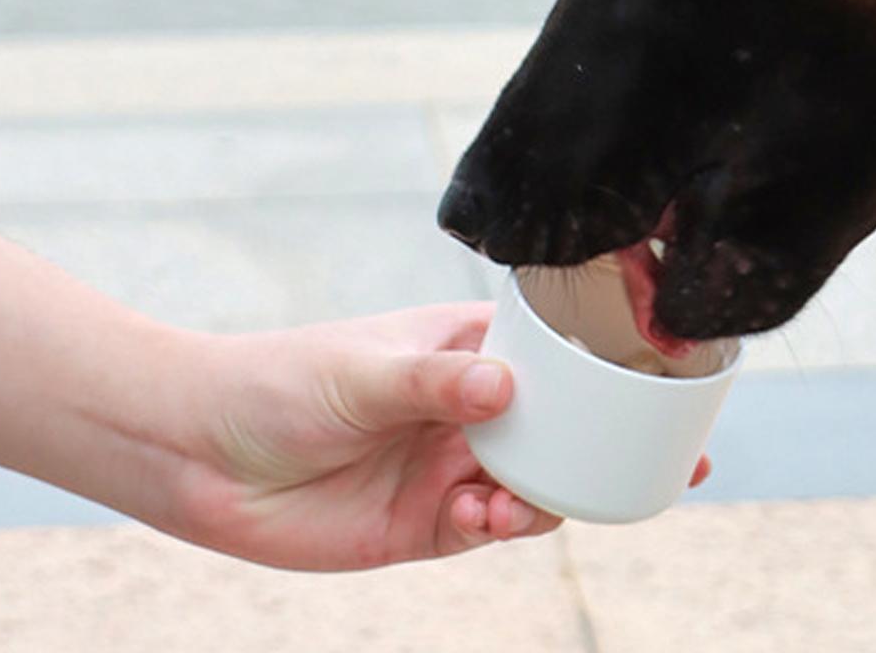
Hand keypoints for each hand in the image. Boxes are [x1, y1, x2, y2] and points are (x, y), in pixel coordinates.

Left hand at [166, 302, 711, 571]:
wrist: (201, 455)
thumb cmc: (278, 383)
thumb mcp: (359, 370)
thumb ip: (432, 381)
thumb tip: (505, 389)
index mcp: (460, 348)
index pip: (550, 351)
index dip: (607, 364)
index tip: (665, 371)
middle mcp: (466, 406)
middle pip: (561, 425)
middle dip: (612, 442)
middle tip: (674, 463)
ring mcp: (449, 465)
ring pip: (535, 481)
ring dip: (556, 493)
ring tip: (549, 500)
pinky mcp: (426, 524)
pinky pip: (491, 526)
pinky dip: (506, 525)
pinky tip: (491, 517)